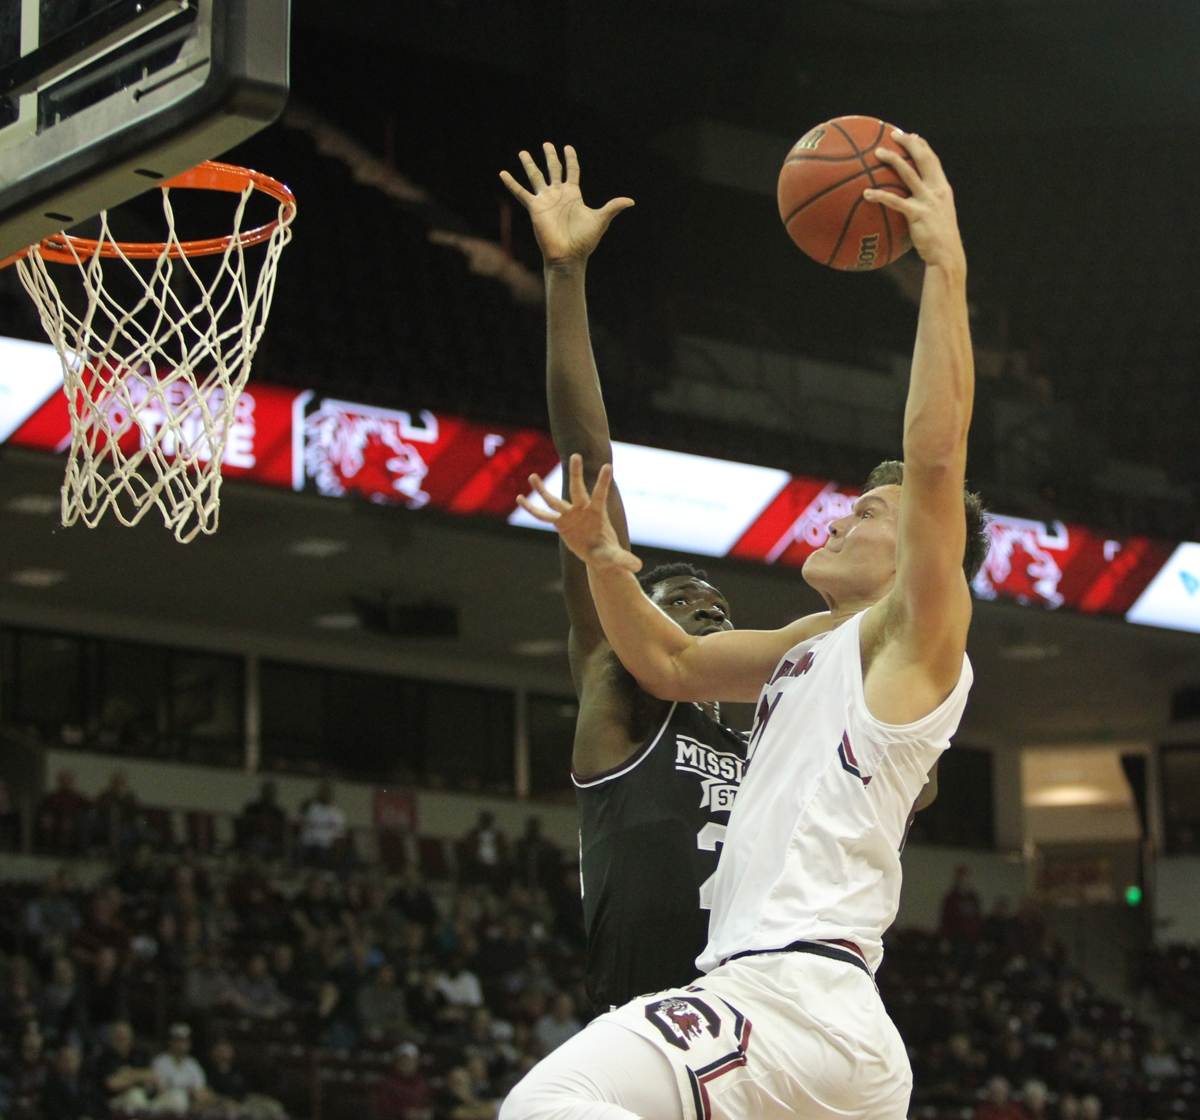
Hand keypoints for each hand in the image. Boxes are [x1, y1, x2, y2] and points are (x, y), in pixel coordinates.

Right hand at [500, 144, 633, 267]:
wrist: (568, 255)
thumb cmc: (584, 240)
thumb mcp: (600, 220)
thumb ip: (612, 207)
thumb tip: (631, 201)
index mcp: (573, 194)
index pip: (571, 171)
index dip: (570, 159)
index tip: (568, 148)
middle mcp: (558, 194)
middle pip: (553, 169)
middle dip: (551, 157)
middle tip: (547, 144)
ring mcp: (545, 200)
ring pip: (536, 177)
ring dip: (529, 164)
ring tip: (523, 152)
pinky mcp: (534, 208)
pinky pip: (521, 193)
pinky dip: (512, 183)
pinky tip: (503, 174)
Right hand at [517, 454, 641, 573]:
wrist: (598, 556)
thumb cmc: (608, 553)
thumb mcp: (615, 557)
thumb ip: (623, 559)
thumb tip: (638, 566)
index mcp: (598, 513)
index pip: (600, 495)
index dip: (602, 482)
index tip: (608, 466)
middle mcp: (582, 510)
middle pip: (577, 489)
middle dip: (576, 474)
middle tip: (576, 455)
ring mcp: (570, 515)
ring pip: (553, 500)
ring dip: (542, 489)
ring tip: (532, 476)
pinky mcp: (560, 523)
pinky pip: (543, 516)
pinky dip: (531, 509)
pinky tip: (520, 498)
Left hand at [865, 131, 963, 272]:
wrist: (947, 256)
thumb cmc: (938, 241)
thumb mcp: (936, 218)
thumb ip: (926, 206)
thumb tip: (909, 205)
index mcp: (942, 189)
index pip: (933, 161)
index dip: (922, 146)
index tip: (912, 135)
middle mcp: (937, 190)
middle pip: (923, 158)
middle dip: (909, 143)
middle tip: (894, 133)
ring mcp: (928, 201)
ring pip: (908, 173)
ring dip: (893, 160)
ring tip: (877, 152)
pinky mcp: (918, 214)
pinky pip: (895, 201)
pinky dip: (880, 196)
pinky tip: (866, 193)